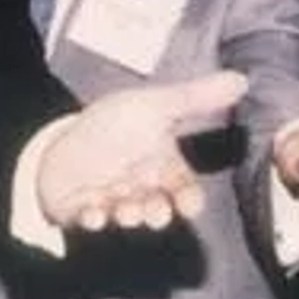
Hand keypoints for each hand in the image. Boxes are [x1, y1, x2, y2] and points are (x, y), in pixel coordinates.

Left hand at [35, 71, 248, 230]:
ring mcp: (111, 199)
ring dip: (129, 214)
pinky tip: (93, 211)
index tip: (189, 205)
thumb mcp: (155, 106)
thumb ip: (198, 98)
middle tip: (154, 210)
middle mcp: (139, 184)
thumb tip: (241, 79)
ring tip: (123, 209)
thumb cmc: (111, 126)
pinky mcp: (82, 209)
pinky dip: (93, 217)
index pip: (184, 186)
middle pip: (158, 206)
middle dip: (158, 212)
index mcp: (160, 163)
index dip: (188, 198)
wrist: (57, 144)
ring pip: (128, 214)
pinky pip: (91, 219)